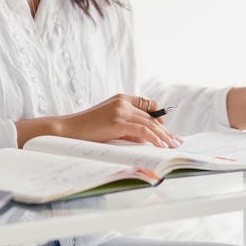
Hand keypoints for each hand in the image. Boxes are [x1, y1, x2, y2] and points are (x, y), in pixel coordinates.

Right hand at [59, 94, 183, 147]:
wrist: (68, 129)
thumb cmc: (87, 130)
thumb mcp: (111, 127)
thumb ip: (129, 130)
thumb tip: (147, 139)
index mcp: (121, 99)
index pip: (148, 105)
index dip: (159, 118)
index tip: (167, 132)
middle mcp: (122, 102)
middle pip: (151, 116)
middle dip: (166, 130)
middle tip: (177, 141)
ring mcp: (120, 110)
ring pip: (150, 123)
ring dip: (163, 136)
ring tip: (172, 146)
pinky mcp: (117, 121)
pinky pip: (143, 130)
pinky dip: (154, 138)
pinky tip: (161, 146)